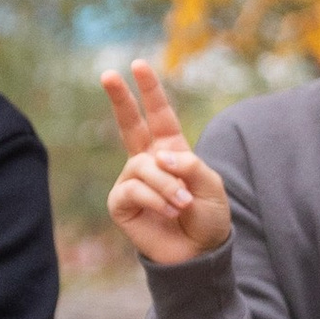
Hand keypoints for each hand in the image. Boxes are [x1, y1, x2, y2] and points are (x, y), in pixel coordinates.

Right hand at [101, 59, 232, 269]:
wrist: (198, 254)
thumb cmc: (207, 218)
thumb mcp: (211, 186)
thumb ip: (190, 166)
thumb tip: (159, 158)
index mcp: (171, 151)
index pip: (159, 115)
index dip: (150, 91)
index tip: (139, 65)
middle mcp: (148, 161)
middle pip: (130, 124)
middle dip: (120, 98)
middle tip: (108, 74)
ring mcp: (132, 181)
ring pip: (142, 166)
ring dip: (166, 185)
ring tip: (181, 203)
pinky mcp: (121, 203)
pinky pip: (133, 189)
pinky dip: (154, 198)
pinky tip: (168, 211)